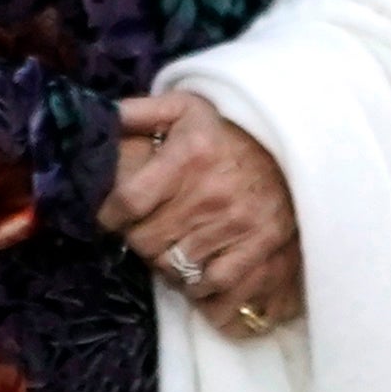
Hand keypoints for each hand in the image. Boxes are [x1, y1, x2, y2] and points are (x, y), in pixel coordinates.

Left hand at [100, 94, 302, 335]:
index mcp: (188, 156)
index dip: (109, 215)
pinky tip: (195, 271)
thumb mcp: (183, 107)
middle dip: (138, 238)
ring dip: (165, 262)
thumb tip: (98, 119)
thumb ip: (138, 112)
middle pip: (146, 241)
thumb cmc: (227, 129)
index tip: (111, 217)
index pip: (128, 202)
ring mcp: (237, 224)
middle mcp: (210, 194)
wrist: (292, 143)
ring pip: (174, 267)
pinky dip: (197, 284)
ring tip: (171, 247)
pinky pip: (214, 283)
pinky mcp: (260, 245)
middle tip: (145, 230)